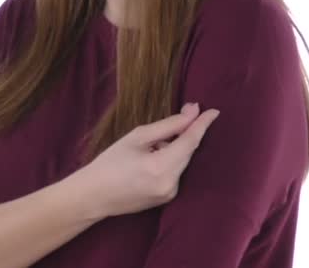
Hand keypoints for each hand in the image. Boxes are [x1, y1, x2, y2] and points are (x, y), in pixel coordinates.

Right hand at [76, 103, 219, 217]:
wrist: (94, 195)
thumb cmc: (111, 162)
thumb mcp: (138, 137)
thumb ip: (169, 125)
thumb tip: (193, 112)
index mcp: (161, 167)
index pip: (191, 141)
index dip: (203, 124)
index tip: (214, 111)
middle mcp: (170, 184)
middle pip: (188, 151)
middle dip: (188, 132)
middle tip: (183, 113)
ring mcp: (170, 194)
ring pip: (182, 162)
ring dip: (176, 147)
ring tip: (151, 145)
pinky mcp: (167, 198)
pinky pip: (176, 172)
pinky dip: (170, 160)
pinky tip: (151, 158)